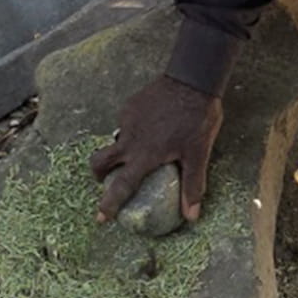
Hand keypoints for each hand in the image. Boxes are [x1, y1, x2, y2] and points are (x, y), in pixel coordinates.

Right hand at [90, 74, 223, 223]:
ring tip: (140, 151)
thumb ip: (192, 185)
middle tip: (107, 180)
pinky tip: (151, 128)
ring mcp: (127, 120)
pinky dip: (133, 131)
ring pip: (115, 140)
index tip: (101, 218)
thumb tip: (192, 216)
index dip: (110, 204)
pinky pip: (126, 123)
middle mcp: (130, 139)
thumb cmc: (197, 118)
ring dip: (120, 150)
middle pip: (100, 161)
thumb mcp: (198, 154)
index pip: (122, 186)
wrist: (192, 80)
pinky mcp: (130, 105)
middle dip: (99, 173)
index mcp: (145, 155)